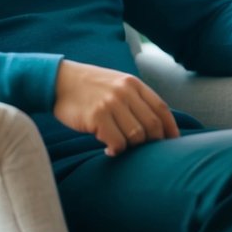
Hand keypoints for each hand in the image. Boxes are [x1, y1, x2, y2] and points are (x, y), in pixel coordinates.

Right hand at [52, 60, 179, 155]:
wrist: (58, 80)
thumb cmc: (89, 87)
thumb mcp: (116, 84)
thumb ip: (135, 98)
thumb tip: (155, 125)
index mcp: (133, 84)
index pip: (162, 109)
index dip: (170, 129)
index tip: (173, 143)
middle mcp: (125, 92)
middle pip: (152, 125)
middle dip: (152, 142)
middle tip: (143, 151)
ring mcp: (111, 103)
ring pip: (136, 136)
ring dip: (132, 147)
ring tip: (121, 147)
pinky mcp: (97, 116)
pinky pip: (117, 142)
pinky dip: (116, 150)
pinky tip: (109, 150)